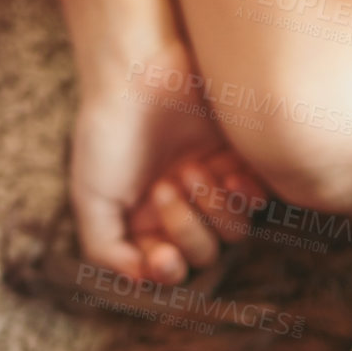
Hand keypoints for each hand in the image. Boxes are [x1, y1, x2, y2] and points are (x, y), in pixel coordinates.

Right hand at [69, 45, 265, 283]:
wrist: (140, 67)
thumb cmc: (109, 130)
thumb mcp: (91, 197)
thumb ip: (105, 250)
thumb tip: (140, 283)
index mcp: (144, 222)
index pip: (168, 269)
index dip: (168, 270)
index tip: (160, 256)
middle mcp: (181, 209)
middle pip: (204, 255)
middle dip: (187, 230)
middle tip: (166, 187)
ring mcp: (213, 185)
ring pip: (234, 233)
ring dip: (213, 209)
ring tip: (190, 169)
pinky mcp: (241, 159)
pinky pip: (260, 200)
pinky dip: (245, 195)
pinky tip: (226, 172)